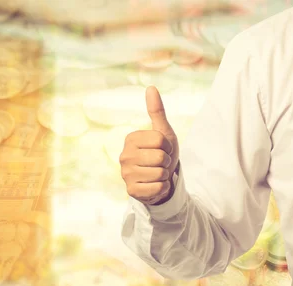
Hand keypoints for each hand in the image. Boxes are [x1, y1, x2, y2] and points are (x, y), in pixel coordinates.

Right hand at [120, 86, 179, 204]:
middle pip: (160, 157)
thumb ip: (157, 111)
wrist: (160, 180)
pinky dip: (161, 188)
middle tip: (160, 163)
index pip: (160, 140)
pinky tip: (154, 185)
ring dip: (164, 175)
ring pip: (159, 173)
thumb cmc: (161, 154)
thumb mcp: (163, 133)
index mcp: (131, 139)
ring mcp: (126, 174)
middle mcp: (124, 156)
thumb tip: (151, 87)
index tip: (163, 149)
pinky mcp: (131, 191)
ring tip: (157, 174)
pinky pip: (157, 188)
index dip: (168, 146)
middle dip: (166, 161)